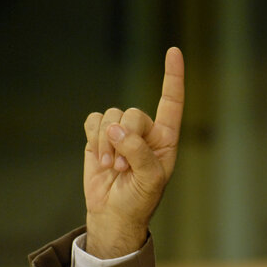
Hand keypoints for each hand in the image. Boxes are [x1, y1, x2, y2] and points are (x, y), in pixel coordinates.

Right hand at [83, 47, 184, 258]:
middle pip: (132, 113)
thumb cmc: (139, 200)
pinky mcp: (99, 136)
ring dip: (107, 143)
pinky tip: (100, 158)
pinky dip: (94, 139)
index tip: (173, 51)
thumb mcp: (150, 180)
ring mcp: (121, 132)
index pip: (171, 102)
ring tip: (113, 168)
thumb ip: (139, 153)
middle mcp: (145, 131)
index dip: (173, 77)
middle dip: (124, 139)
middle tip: (123, 167)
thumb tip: (118, 129)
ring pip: (110, 116)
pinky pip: (93, 121)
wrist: (113, 214)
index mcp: (166, 139)